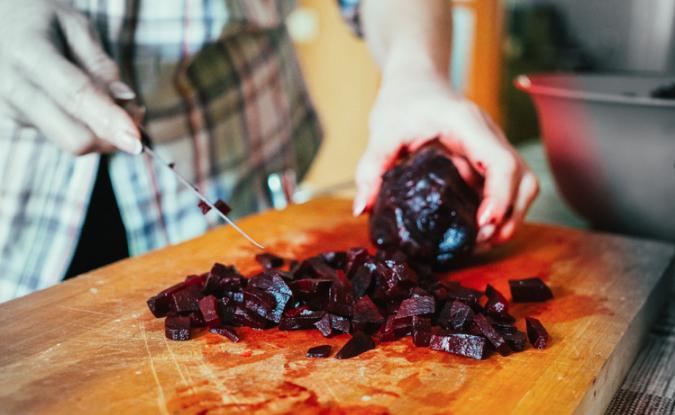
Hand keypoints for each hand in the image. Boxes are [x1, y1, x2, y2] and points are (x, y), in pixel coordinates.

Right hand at [0, 0, 140, 154]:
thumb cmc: (40, 19)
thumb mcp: (75, 26)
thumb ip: (100, 65)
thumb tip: (125, 102)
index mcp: (28, 53)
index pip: (75, 96)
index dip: (109, 121)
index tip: (136, 141)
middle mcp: (13, 88)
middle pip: (73, 137)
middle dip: (112, 136)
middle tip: (136, 113)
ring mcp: (10, 111)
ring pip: (72, 140)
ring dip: (101, 129)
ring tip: (107, 96)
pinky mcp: (15, 123)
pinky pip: (62, 135)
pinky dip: (83, 125)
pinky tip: (80, 100)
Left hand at [354, 75, 538, 244]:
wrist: (416, 80)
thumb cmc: (403, 100)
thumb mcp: (382, 131)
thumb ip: (372, 168)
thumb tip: (361, 209)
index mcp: (467, 124)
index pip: (500, 162)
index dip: (499, 196)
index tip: (484, 223)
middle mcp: (489, 135)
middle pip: (523, 178)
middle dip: (510, 215)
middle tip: (481, 240)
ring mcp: (492, 147)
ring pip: (523, 184)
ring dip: (511, 215)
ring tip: (483, 240)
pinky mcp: (487, 158)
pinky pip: (507, 186)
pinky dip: (500, 209)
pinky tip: (477, 228)